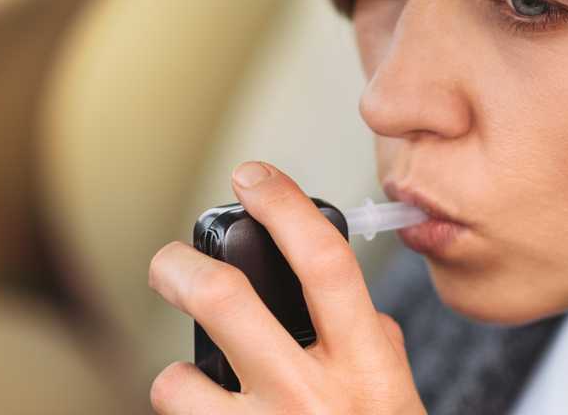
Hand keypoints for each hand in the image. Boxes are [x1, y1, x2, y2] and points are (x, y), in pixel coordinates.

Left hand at [148, 161, 425, 414]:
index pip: (326, 263)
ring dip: (173, 378)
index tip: (253, 177)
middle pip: (228, 302)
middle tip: (167, 263)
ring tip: (187, 385)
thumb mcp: (400, 404)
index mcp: (367, 367)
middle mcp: (314, 398)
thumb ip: (379, 350)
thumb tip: (358, 308)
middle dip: (180, 269)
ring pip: (178, 381)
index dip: (284, 208)